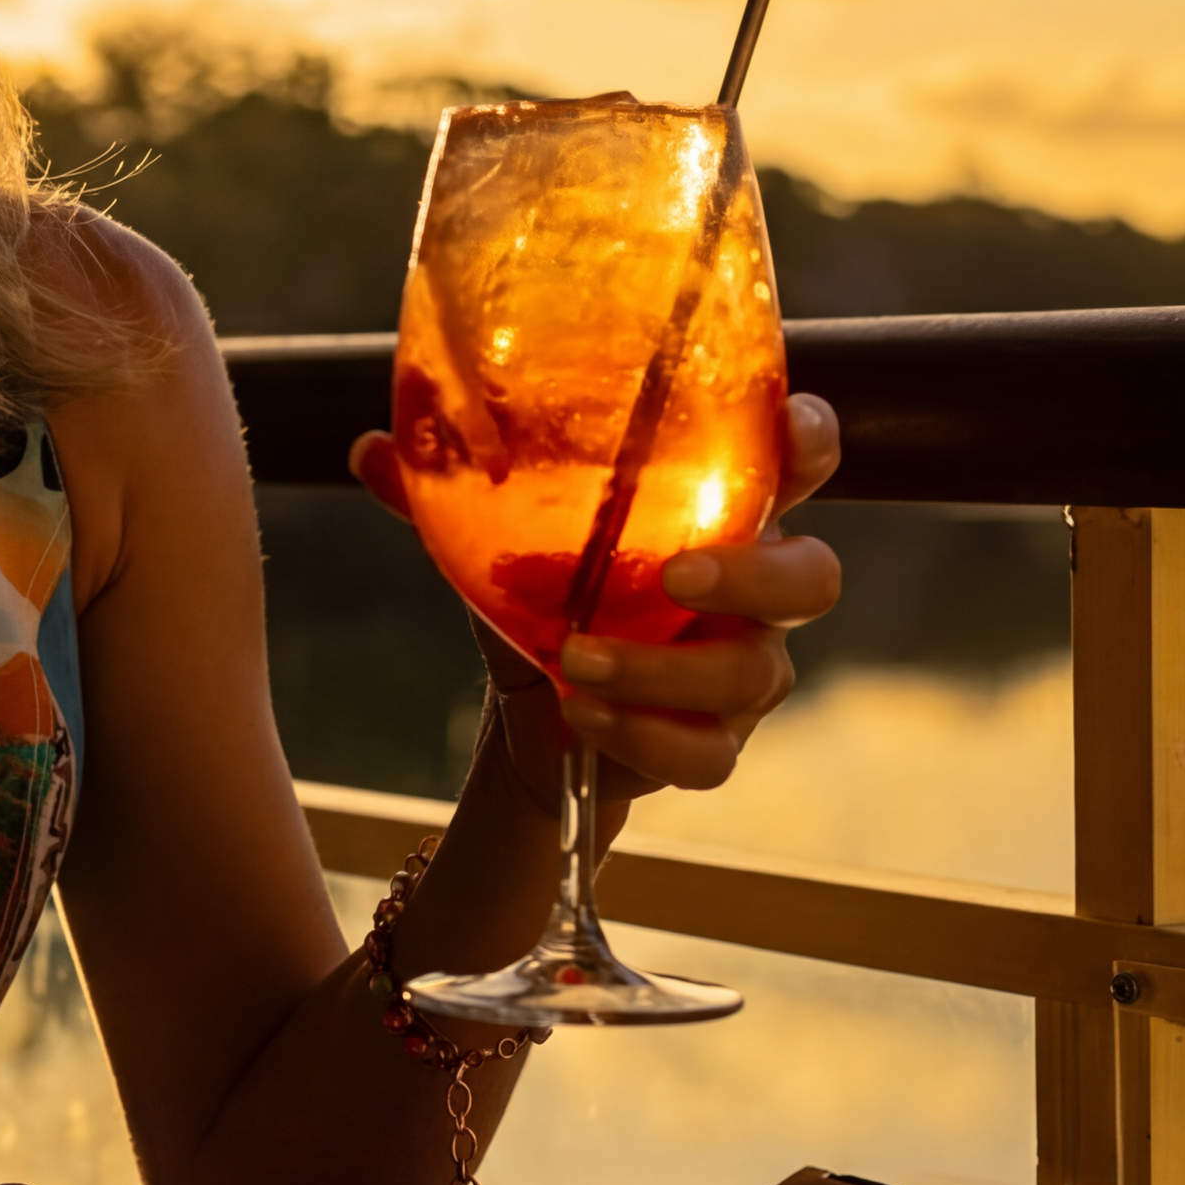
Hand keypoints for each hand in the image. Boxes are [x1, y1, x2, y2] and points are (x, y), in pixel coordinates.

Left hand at [350, 393, 843, 804]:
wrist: (538, 713)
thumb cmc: (544, 592)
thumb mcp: (498, 535)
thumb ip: (447, 490)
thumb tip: (373, 450)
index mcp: (717, 511)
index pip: (795, 462)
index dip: (809, 442)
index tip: (790, 431)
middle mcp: (751, 590)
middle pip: (811, 577)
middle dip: (754, 575)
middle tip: (678, 575)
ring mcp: (744, 671)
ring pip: (755, 674)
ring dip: (666, 670)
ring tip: (580, 660)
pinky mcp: (716, 741)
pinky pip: (710, 753)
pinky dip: (647, 740)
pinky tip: (585, 722)